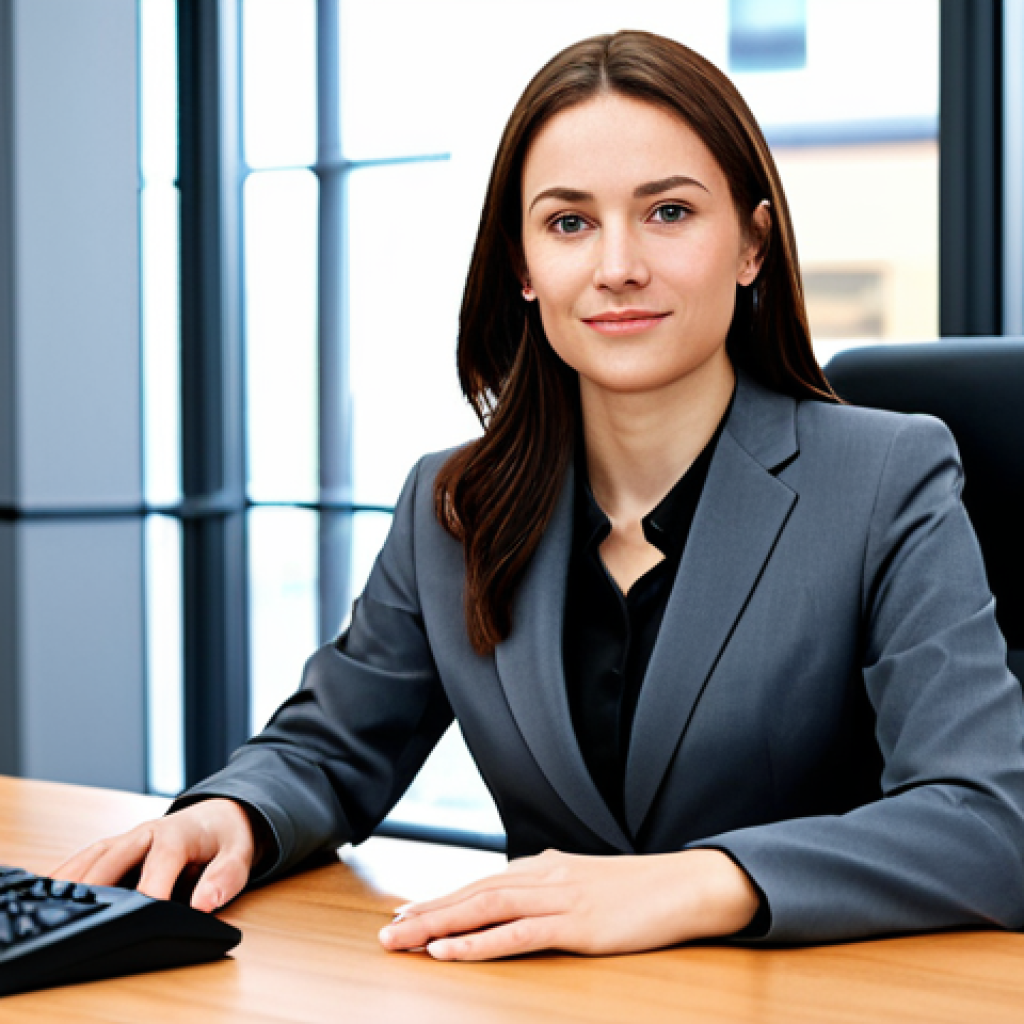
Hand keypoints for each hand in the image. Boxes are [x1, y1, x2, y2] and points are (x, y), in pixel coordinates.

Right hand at [52, 798, 259, 912]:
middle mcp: (147, 833)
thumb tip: (205, 903)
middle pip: (115, 856)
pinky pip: (88, 859)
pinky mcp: (118, 850)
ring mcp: (129, 840)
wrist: (222, 816)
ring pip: (94, 856)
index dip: (151, 887)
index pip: (161, 860)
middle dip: (97, 884)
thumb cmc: (228, 838)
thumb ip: (225, 878)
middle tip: (80, 917)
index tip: (142, 913)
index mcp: (178, 834)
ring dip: (71, 878)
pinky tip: (49, 890)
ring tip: (51, 904)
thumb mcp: (240, 855)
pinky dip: (67, 875)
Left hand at [378, 848, 758, 960]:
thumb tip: (519, 887)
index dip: (440, 899)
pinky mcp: (575, 925)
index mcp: (545, 867)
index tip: (406, 914)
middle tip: (386, 933)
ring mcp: (558, 899)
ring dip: (436, 926)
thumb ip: (551, 883)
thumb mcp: (587, 881)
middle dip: (425, 913)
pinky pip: (515, 935)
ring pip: (482, 909)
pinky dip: (475, 944)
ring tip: (401, 941)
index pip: (480, 883)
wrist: (686, 885)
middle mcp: (543, 877)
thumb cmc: (640, 890)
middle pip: (471, 893)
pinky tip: (448, 952)